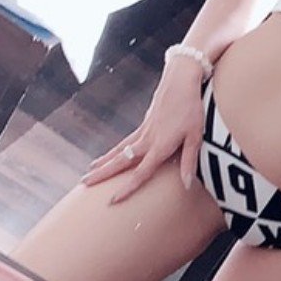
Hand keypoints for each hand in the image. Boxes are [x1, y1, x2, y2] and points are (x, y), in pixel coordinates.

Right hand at [81, 58, 205, 203]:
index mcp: (160, 146)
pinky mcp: (143, 125)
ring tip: (88, 173)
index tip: (113, 200)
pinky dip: (112, 151)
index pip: (141, 173)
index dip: (127, 187)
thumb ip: (189, 161)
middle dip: (103, 174)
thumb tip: (186, 184)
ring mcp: (143, 132)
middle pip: (121, 161)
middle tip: (84, 185)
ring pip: (119, 151)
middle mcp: (147, 140)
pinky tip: (105, 157)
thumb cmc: (192, 108)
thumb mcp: (196, 136)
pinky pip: (124, 142)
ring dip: (103, 163)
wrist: (180, 80)